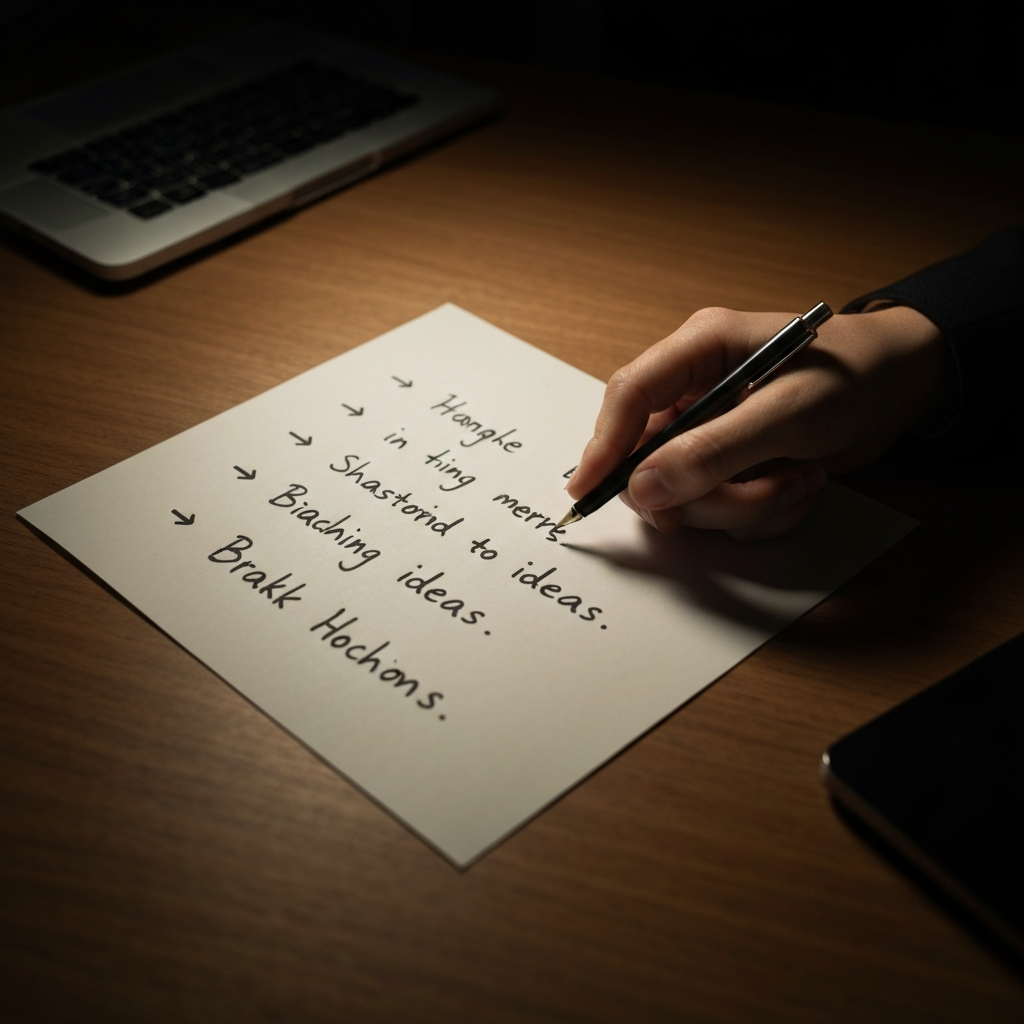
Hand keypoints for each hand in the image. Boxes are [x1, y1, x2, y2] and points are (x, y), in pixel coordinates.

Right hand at [567, 305, 948, 541]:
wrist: (908, 388)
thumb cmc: (855, 376)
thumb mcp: (788, 413)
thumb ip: (714, 450)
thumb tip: (644, 488)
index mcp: (699, 350)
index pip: (629, 395)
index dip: (603, 444)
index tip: (586, 491)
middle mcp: (695, 390)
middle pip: (653, 459)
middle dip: (704, 492)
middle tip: (755, 495)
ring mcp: (712, 429)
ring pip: (687, 492)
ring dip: (742, 504)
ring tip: (798, 481)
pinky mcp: (732, 461)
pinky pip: (720, 504)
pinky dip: (760, 509)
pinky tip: (799, 481)